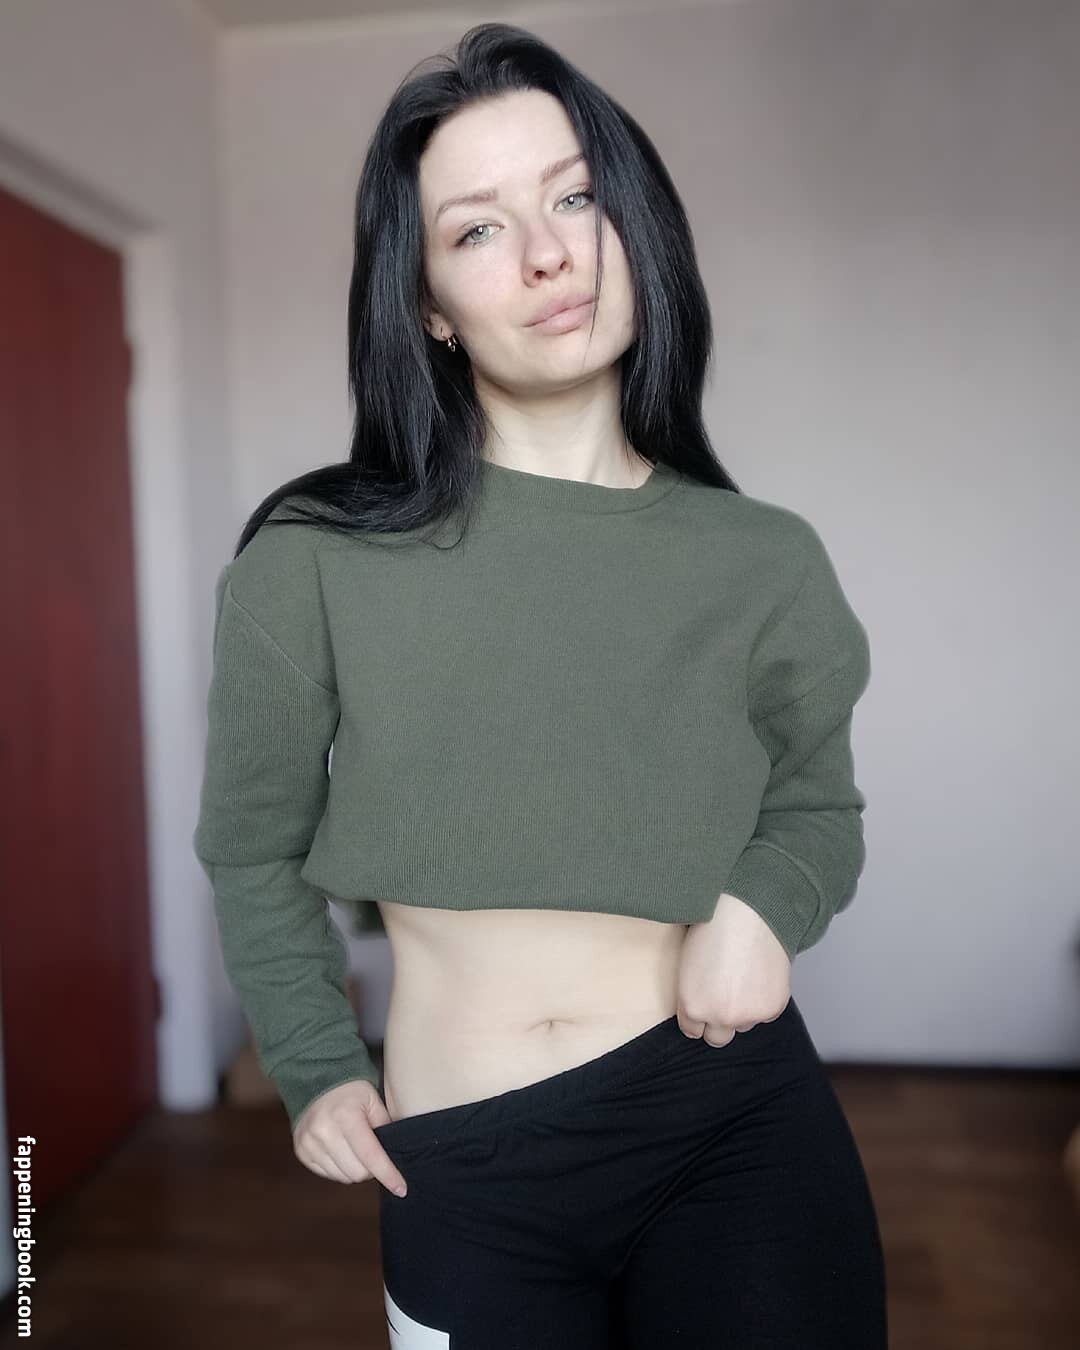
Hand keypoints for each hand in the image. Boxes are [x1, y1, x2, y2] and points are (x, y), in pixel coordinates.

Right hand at [292, 1078, 408, 1196]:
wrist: (316, 1080)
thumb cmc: (351, 1091)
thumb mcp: (373, 1101)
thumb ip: (385, 1127)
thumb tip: (395, 1156)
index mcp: (346, 1116)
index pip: (370, 1156)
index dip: (388, 1175)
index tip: (401, 1189)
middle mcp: (324, 1131)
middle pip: (356, 1173)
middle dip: (370, 1169)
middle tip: (373, 1154)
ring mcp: (309, 1143)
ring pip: (342, 1177)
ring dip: (354, 1170)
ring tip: (356, 1150)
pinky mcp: (301, 1151)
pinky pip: (327, 1174)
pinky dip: (339, 1168)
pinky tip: (341, 1151)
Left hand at [676, 892, 791, 1045]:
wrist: (748, 912)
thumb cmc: (713, 927)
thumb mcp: (688, 965)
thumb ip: (695, 995)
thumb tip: (703, 1007)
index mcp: (692, 1006)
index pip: (692, 1031)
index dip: (699, 1015)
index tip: (705, 1003)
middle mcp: (718, 1017)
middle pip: (717, 1038)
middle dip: (719, 1022)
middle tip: (725, 996)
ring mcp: (747, 1016)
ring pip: (744, 1025)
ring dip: (743, 1010)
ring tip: (744, 977)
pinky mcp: (772, 1009)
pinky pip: (765, 1014)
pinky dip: (763, 1000)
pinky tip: (760, 974)